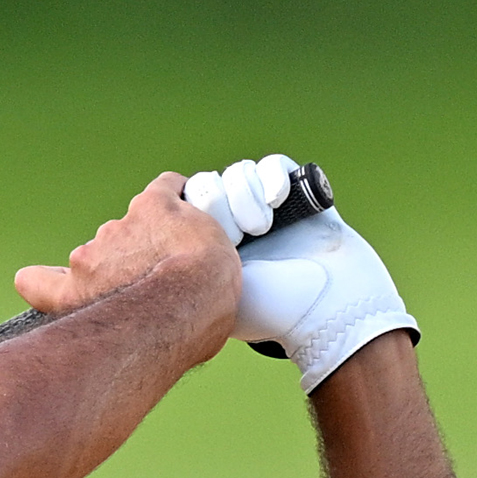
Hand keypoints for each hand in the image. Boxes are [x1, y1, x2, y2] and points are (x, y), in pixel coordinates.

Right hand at [14, 172, 238, 359]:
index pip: (35, 283)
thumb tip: (136, 351)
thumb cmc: (167, 339)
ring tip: (190, 263)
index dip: (40, 280)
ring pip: (137, 231)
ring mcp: (119, 228)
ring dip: (156, 243)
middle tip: (161, 288)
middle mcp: (87, 260)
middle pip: (102, 259)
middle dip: (126, 269)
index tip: (38, 279)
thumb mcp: (126, 351)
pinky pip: (164, 189)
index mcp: (74, 296)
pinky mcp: (153, 205)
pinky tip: (192, 205)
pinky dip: (176, 195)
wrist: (190, 301)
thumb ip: (119, 336)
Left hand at [195, 154, 420, 392]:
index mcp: (206, 249)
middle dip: (220, 203)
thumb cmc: (268, 311)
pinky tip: (277, 201)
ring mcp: (268, 212)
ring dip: (246, 194)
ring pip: (240, 173)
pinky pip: (275, 164)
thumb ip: (174, 265)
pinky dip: (272, 176)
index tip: (200, 237)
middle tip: (237, 238)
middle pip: (210, 183)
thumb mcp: (207, 294)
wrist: (329, 313)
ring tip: (261, 227)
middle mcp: (235, 227)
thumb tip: (147, 228)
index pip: (181, 202)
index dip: (190, 207)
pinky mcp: (301, 199)